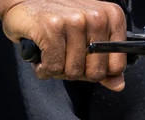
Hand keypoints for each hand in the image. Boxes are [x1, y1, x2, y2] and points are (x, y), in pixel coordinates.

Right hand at [0, 0, 127, 90]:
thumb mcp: (87, 39)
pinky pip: (53, 68)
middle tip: (64, 55)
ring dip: (57, 69)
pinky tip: (41, 53)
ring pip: (73, 72)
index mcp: (111, 16)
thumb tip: (119, 85)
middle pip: (95, 73)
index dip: (97, 72)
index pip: (116, 66)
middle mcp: (96, 16)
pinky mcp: (53, 27)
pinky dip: (43, 68)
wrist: (25, 2)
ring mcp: (75, 21)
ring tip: (52, 51)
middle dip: (76, 72)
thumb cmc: (58, 20)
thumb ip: (104, 63)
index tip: (84, 60)